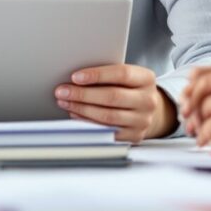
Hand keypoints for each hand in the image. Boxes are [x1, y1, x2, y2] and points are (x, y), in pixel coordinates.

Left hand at [53, 64, 172, 141]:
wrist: (147, 110)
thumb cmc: (129, 89)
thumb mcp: (125, 77)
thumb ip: (107, 75)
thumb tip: (75, 78)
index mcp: (146, 79)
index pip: (121, 74)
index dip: (97, 75)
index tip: (75, 77)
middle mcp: (148, 100)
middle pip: (112, 96)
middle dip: (83, 94)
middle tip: (62, 91)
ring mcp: (142, 120)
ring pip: (108, 116)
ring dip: (81, 109)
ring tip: (65, 102)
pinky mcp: (134, 136)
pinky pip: (107, 131)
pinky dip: (88, 123)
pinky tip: (75, 115)